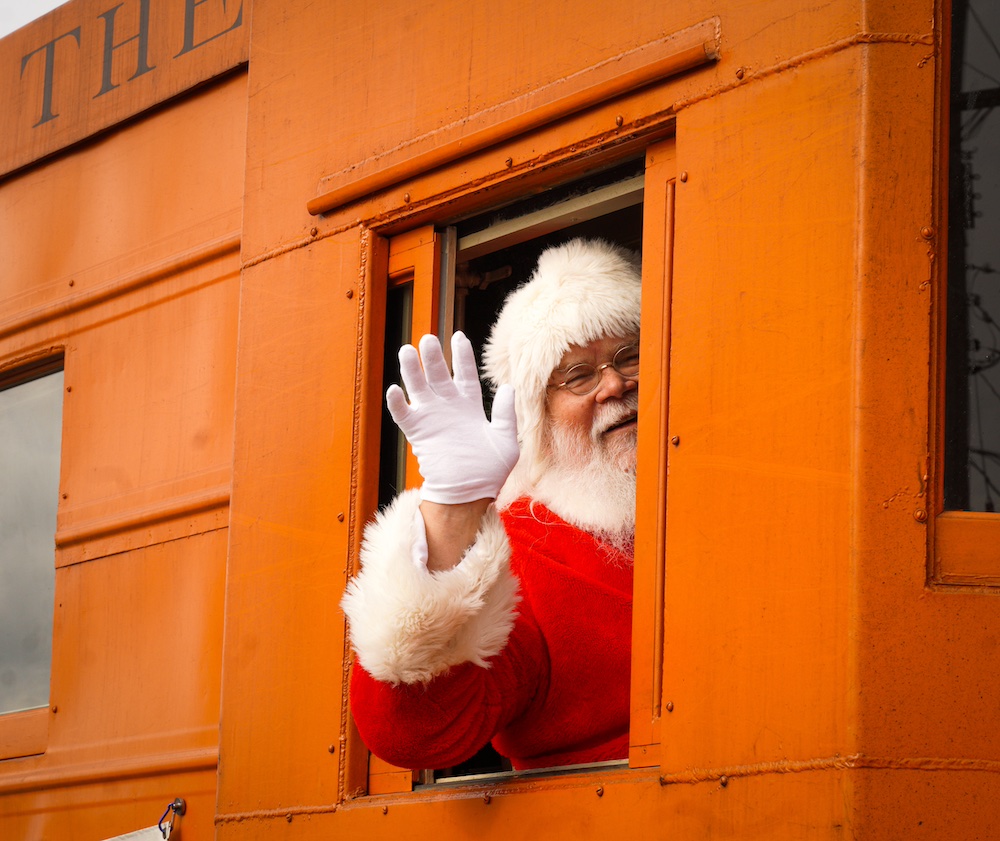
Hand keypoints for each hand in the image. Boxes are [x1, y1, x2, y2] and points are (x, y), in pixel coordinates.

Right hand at [387, 332, 518, 504]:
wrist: (468, 495)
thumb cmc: (489, 471)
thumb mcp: (505, 441)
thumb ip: (506, 414)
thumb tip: (509, 388)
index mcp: (470, 406)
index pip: (465, 374)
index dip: (462, 356)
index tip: (458, 336)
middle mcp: (449, 408)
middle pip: (438, 376)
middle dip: (432, 357)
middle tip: (427, 338)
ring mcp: (432, 419)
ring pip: (418, 388)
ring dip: (411, 371)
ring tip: (406, 351)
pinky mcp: (418, 434)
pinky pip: (404, 415)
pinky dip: (398, 403)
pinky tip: (395, 389)